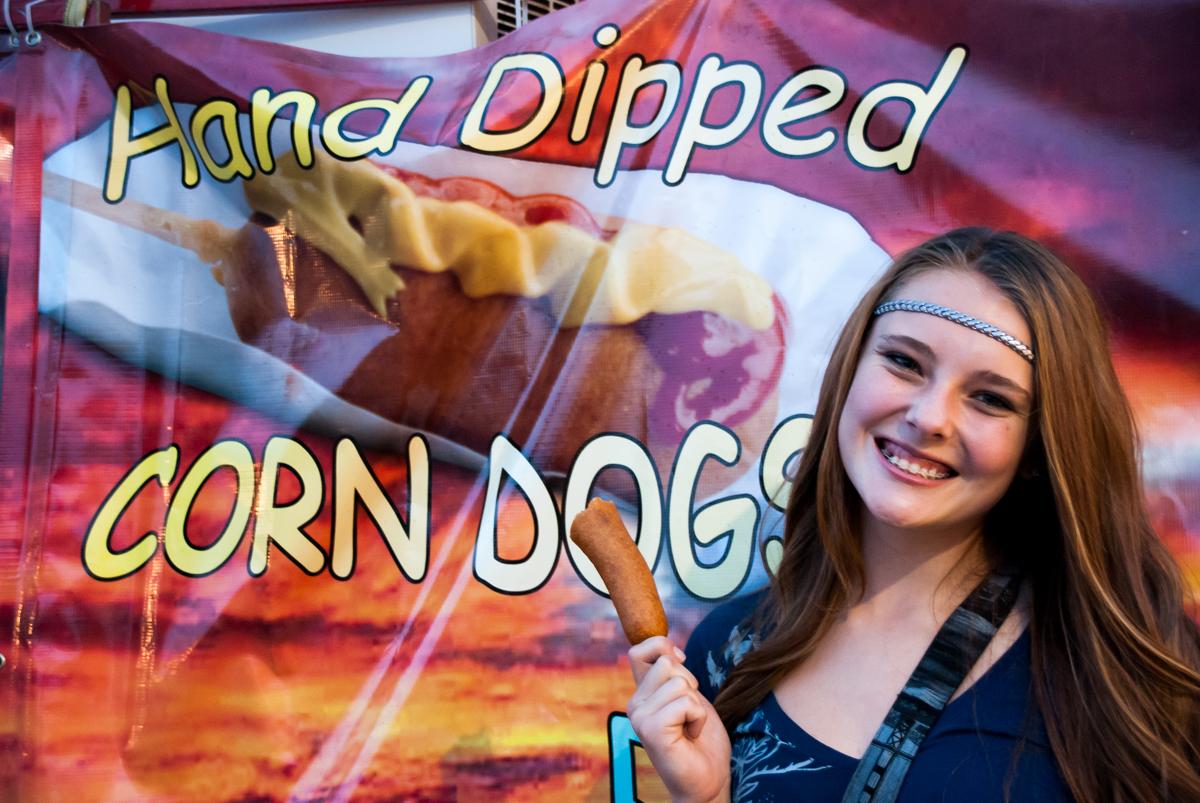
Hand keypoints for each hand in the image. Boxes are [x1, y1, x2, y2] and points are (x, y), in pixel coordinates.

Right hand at [627, 637, 731, 802]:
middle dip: (689, 683)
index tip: (681, 664)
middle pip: (667, 662)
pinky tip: (691, 734)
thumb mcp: (688, 695)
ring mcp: (640, 717)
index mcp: (641, 694)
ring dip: (696, 704)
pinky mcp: (651, 730)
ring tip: (689, 725)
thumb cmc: (700, 739)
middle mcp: (635, 704)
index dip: (663, 647)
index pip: (640, 650)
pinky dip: (698, 717)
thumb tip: (670, 648)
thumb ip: (673, 674)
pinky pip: (686, 702)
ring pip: (679, 682)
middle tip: (688, 713)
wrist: (707, 779)